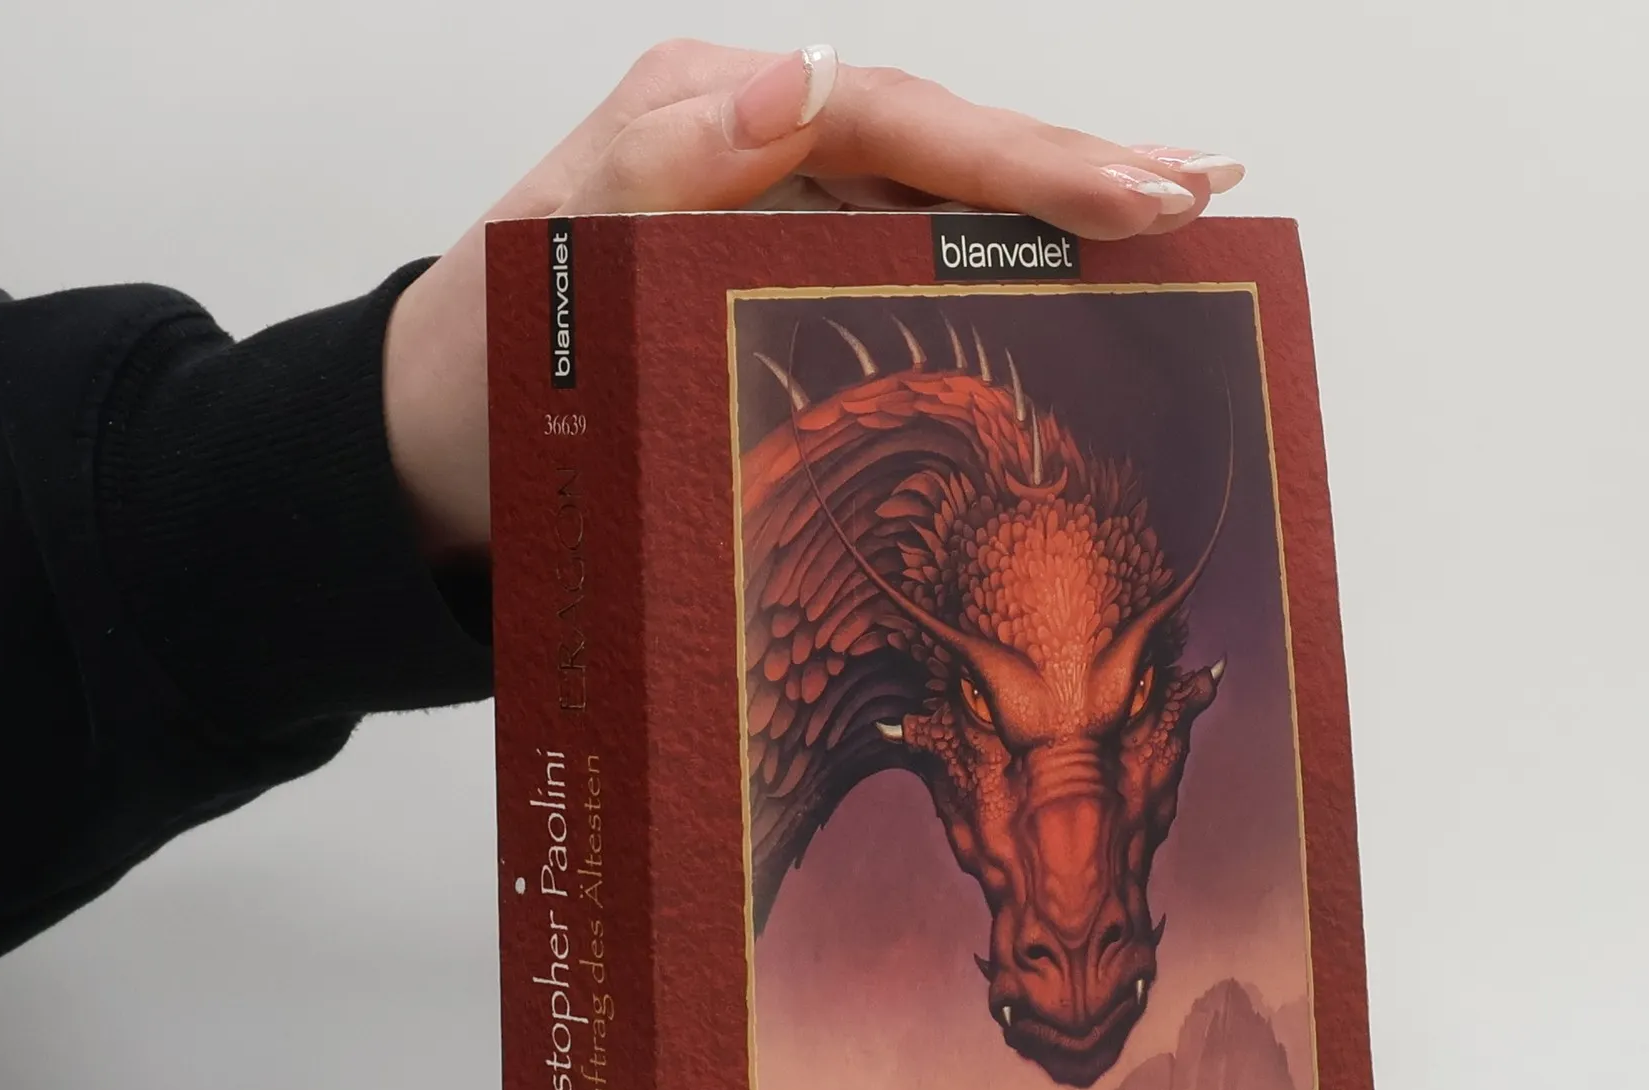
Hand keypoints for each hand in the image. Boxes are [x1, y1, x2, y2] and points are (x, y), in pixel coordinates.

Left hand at [382, 40, 1244, 559]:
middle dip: (1076, 164)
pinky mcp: (796, 283)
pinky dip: (1005, 264)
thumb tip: (801, 82)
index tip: (1126, 191)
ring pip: (944, 197)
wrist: (446, 449)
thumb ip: (655, 163)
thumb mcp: (547, 255)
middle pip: (942, 143)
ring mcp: (785, 219)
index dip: (1014, 153)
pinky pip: (915, 261)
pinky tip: (1078, 273)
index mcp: (711, 121)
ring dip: (1066, 205)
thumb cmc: (490, 362)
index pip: (889, 114)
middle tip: (1202, 187)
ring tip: (1181, 212)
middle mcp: (762, 154)